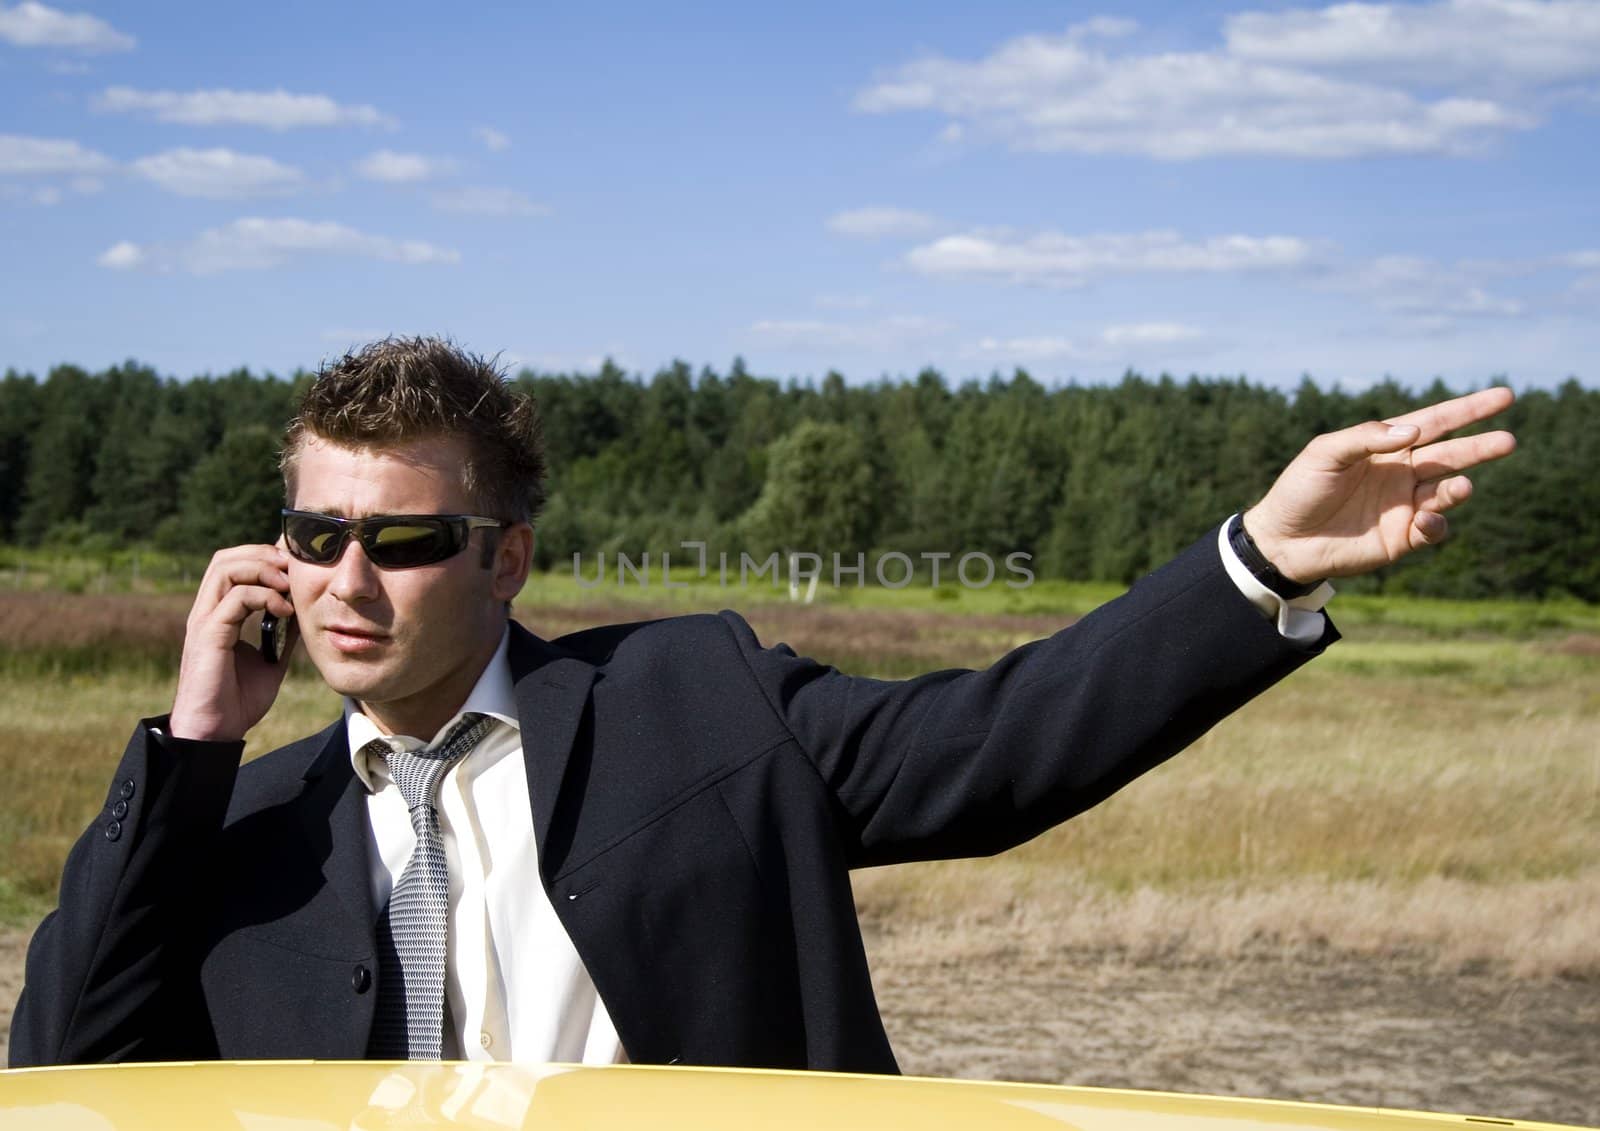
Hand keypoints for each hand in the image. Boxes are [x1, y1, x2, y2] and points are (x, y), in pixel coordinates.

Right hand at [168, 543, 296, 741]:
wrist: (215, 733)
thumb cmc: (238, 701)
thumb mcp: (272, 659)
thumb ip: (284, 634)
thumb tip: (306, 611)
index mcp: (219, 615)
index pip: (233, 566)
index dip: (263, 558)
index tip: (296, 569)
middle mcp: (207, 612)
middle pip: (225, 558)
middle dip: (262, 554)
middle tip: (294, 568)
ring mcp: (205, 621)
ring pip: (225, 569)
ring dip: (263, 569)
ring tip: (290, 585)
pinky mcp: (208, 635)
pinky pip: (235, 599)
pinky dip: (264, 596)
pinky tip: (285, 610)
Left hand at [1243, 387, 1516, 582]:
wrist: (1282, 541)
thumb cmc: (1300, 490)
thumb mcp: (1324, 453)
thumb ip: (1366, 436)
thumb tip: (1413, 430)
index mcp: (1386, 447)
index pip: (1435, 423)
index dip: (1469, 410)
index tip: (1504, 397)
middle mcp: (1402, 473)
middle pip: (1452, 455)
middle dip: (1480, 447)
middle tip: (1508, 441)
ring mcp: (1404, 506)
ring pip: (1447, 492)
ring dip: (1459, 488)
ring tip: (1462, 486)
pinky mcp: (1402, 537)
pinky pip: (1433, 528)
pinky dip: (1437, 523)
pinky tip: (1425, 519)